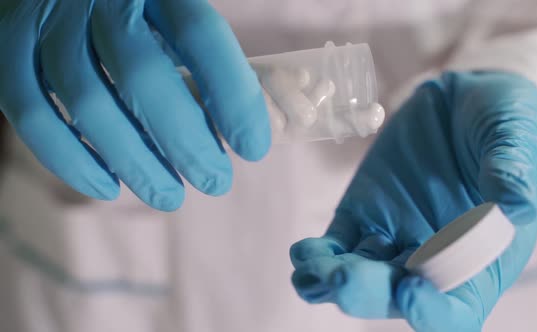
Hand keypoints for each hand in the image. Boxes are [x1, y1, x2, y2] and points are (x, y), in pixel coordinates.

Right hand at [0, 0, 269, 210]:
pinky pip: (33, 115)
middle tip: (215, 183)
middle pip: (143, 77)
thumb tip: (238, 126)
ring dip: (134, 162)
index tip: (252, 148)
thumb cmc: (131, 6)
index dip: (232, 96)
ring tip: (170, 196)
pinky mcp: (7, 50)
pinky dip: (71, 160)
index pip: (200, 35)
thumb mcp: (170, 11)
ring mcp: (46, 21)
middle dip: (185, 143)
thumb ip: (199, 55)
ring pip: (87, 104)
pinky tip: (108, 188)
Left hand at [290, 71, 536, 330]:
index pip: (457, 306)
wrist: (463, 99)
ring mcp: (394, 237)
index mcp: (481, 257)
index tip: (412, 290)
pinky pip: (337, 244)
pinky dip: (318, 254)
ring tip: (312, 265)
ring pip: (360, 275)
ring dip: (332, 277)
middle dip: (368, 293)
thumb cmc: (505, 124)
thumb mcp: (516, 137)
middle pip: (397, 294)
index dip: (434, 312)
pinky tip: (303, 252)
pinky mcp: (363, 213)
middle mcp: (433, 258)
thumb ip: (512, 169)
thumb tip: (515, 205)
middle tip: (344, 277)